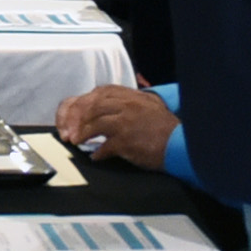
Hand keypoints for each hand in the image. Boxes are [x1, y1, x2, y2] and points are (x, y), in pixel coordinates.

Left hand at [57, 83, 175, 167]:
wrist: (182, 145)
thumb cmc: (164, 128)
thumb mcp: (148, 106)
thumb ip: (126, 102)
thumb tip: (101, 109)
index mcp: (131, 95)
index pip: (99, 93)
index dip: (81, 103)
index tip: (73, 115)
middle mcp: (128, 105)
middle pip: (92, 106)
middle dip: (76, 118)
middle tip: (68, 131)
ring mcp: (127, 122)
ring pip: (95, 123)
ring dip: (82, 134)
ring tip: (76, 142)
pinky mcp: (127, 140)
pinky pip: (105, 146)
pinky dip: (97, 153)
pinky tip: (95, 157)